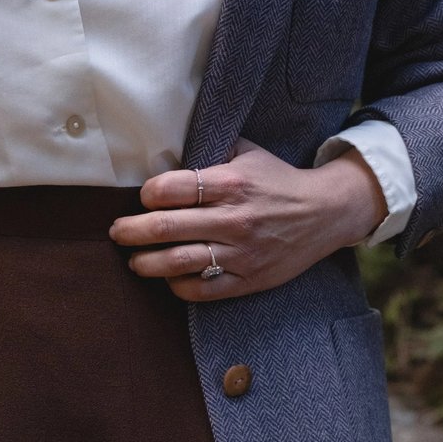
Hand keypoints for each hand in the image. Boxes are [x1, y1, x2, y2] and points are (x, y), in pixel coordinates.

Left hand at [108, 138, 386, 300]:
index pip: (171, 190)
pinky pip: (202, 290)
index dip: (147, 194)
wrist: (325, 213)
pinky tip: (169, 277)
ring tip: (133, 260)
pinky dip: (178, 286)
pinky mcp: (248, 280)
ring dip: (145, 263)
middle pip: (165, 228)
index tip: (143, 197)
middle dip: (131, 231)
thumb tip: (164, 151)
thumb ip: (209, 151)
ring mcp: (241, 253)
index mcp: (231, 183)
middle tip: (117, 231)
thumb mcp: (247, 153)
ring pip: (178, 262)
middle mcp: (234, 219)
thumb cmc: (278, 180)